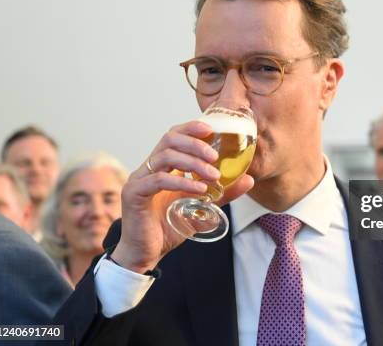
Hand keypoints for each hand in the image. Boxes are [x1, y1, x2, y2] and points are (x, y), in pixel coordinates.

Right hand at [111, 121, 253, 272]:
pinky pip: (158, 180)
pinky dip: (181, 181)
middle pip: (169, 139)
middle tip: (215, 156)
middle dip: (195, 144)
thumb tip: (248, 180)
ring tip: (213, 175)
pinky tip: (199, 189)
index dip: (191, 128)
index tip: (212, 129)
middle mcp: (148, 168)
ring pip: (164, 156)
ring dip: (192, 162)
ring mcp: (139, 179)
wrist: (146, 254)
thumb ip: (222, 193)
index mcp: (162, 166)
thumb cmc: (169, 227)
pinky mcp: (134, 194)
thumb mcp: (201, 207)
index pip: (174, 136)